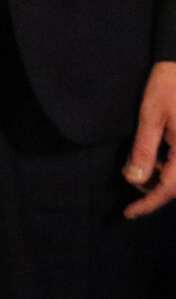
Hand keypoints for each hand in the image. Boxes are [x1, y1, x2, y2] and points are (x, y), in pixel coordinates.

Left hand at [121, 60, 175, 217]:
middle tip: (131, 176)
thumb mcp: (151, 116)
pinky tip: (157, 154)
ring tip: (141, 162)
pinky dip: (171, 166)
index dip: (148, 204)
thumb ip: (143, 150)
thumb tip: (133, 180)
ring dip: (163, 177)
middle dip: (154, 188)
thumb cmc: (169, 84)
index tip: (129, 214)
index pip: (169, 190)